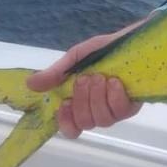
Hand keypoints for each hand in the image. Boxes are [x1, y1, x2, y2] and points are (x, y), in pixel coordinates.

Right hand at [26, 17, 149, 138]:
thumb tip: (30, 84)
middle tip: (85, 78)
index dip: (66, 123)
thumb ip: (57, 73)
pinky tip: (114, 82)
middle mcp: (98, 109)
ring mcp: (116, 109)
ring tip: (99, 77)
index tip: (64, 105)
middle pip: (85, 123)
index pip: (71, 128)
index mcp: (81, 101)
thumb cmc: (106, 49)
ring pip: (102, 120)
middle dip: (82, 101)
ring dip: (97, 97)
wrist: (135, 39)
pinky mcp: (133, 105)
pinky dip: (114, 97)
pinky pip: (120, 111)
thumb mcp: (77, 57)